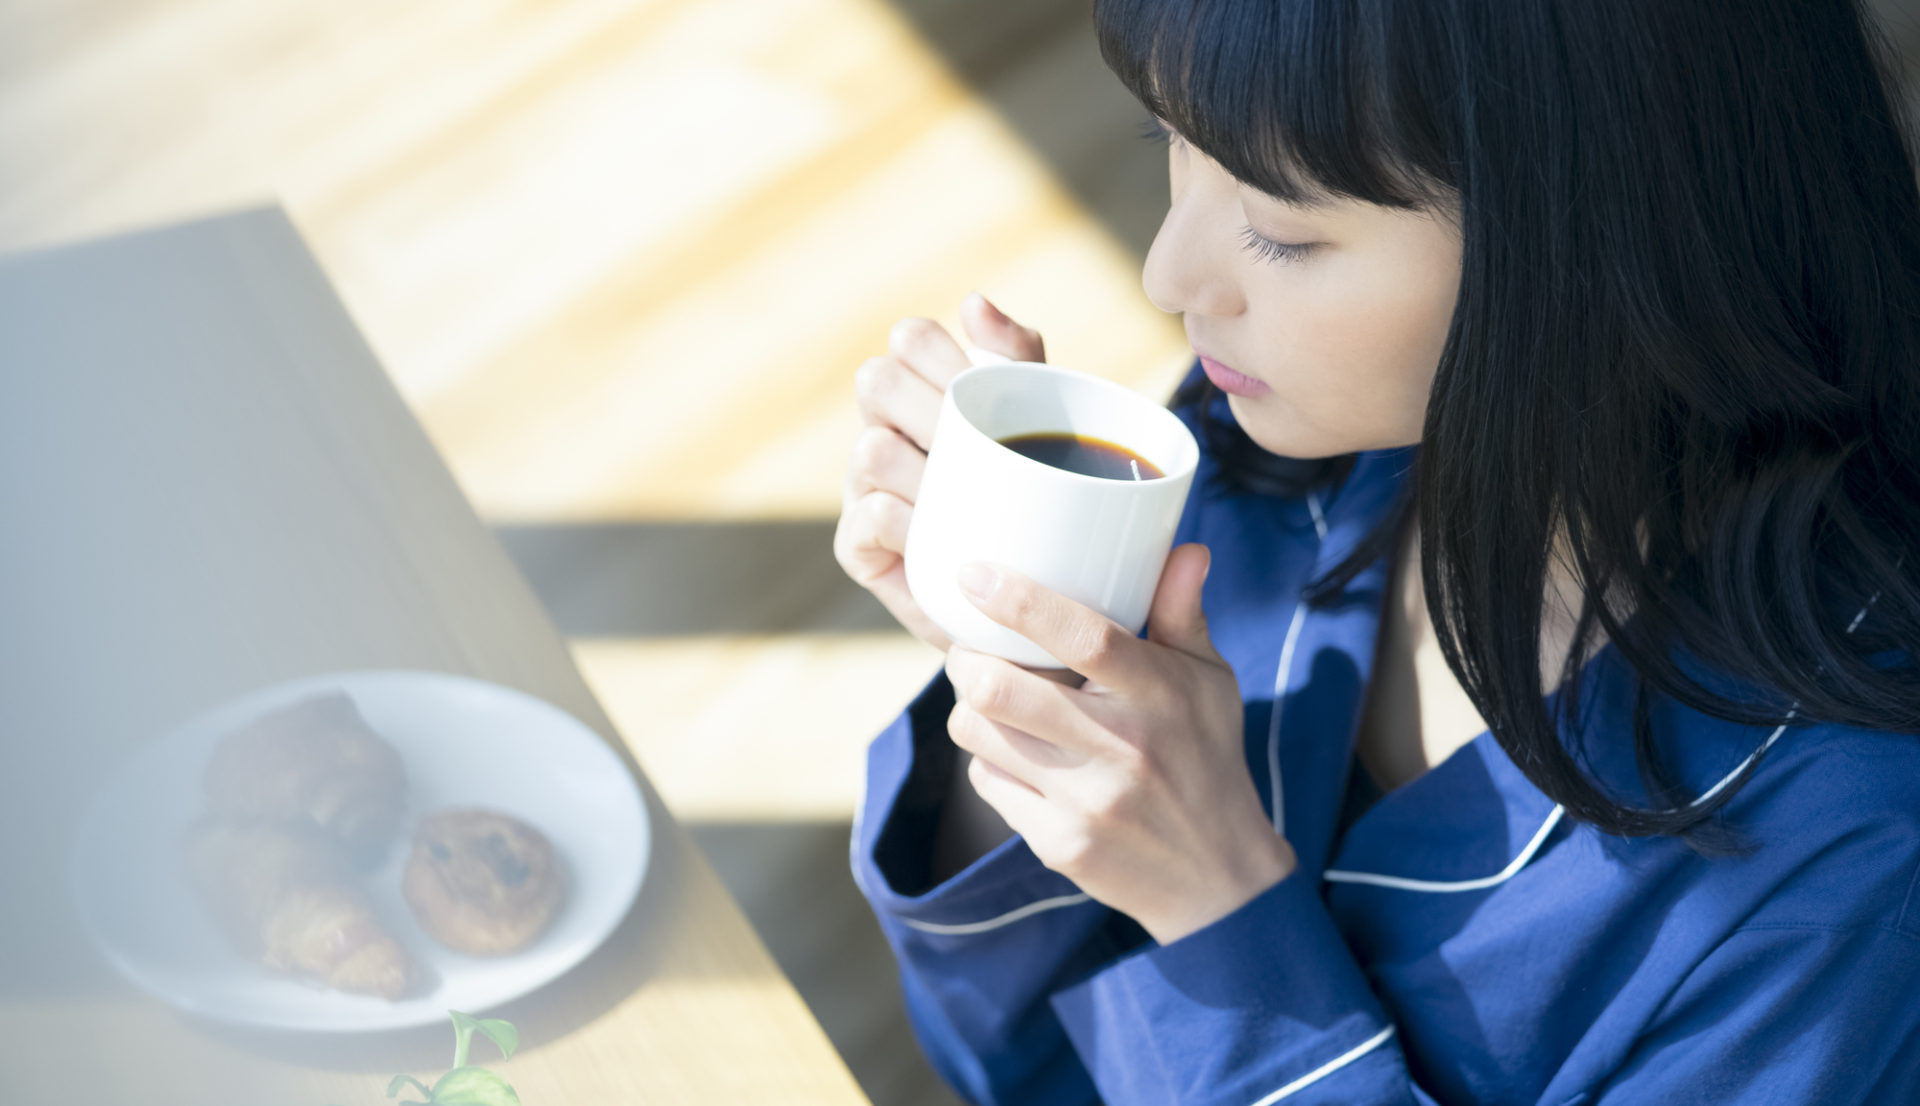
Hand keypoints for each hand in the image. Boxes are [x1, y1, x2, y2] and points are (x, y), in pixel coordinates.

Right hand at [833, 293, 1045, 651]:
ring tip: (967, 492)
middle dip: (929, 403)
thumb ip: (1019, 359)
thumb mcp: (1044, 422)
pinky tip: (936, 530)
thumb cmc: (1041, 502)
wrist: (1041, 603)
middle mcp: (885, 433)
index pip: (910, 338)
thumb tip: (974, 303)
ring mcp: (865, 491)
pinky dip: (904, 519)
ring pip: (871, 449)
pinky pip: (869, 517)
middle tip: (976, 438)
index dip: (939, 348)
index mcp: (924, 393)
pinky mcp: (860, 549)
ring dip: (922, 466)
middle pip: (876, 380)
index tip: (983, 378)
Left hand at [941, 544, 1297, 944]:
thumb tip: (1185, 548)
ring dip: (972, 708)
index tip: (974, 574)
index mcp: (1160, 693)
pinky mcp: (1060, 844)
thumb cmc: (1206, 759)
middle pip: (1000, 689)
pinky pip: (986, 782)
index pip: (1084, 636)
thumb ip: (1183, 615)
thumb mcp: (1209, 682)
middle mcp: (1122, 747)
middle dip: (966, 659)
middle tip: (970, 649)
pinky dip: (988, 760)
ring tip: (993, 701)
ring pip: (979, 733)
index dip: (1019, 602)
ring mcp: (1087, 801)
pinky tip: (1018, 755)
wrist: (1219, 877)